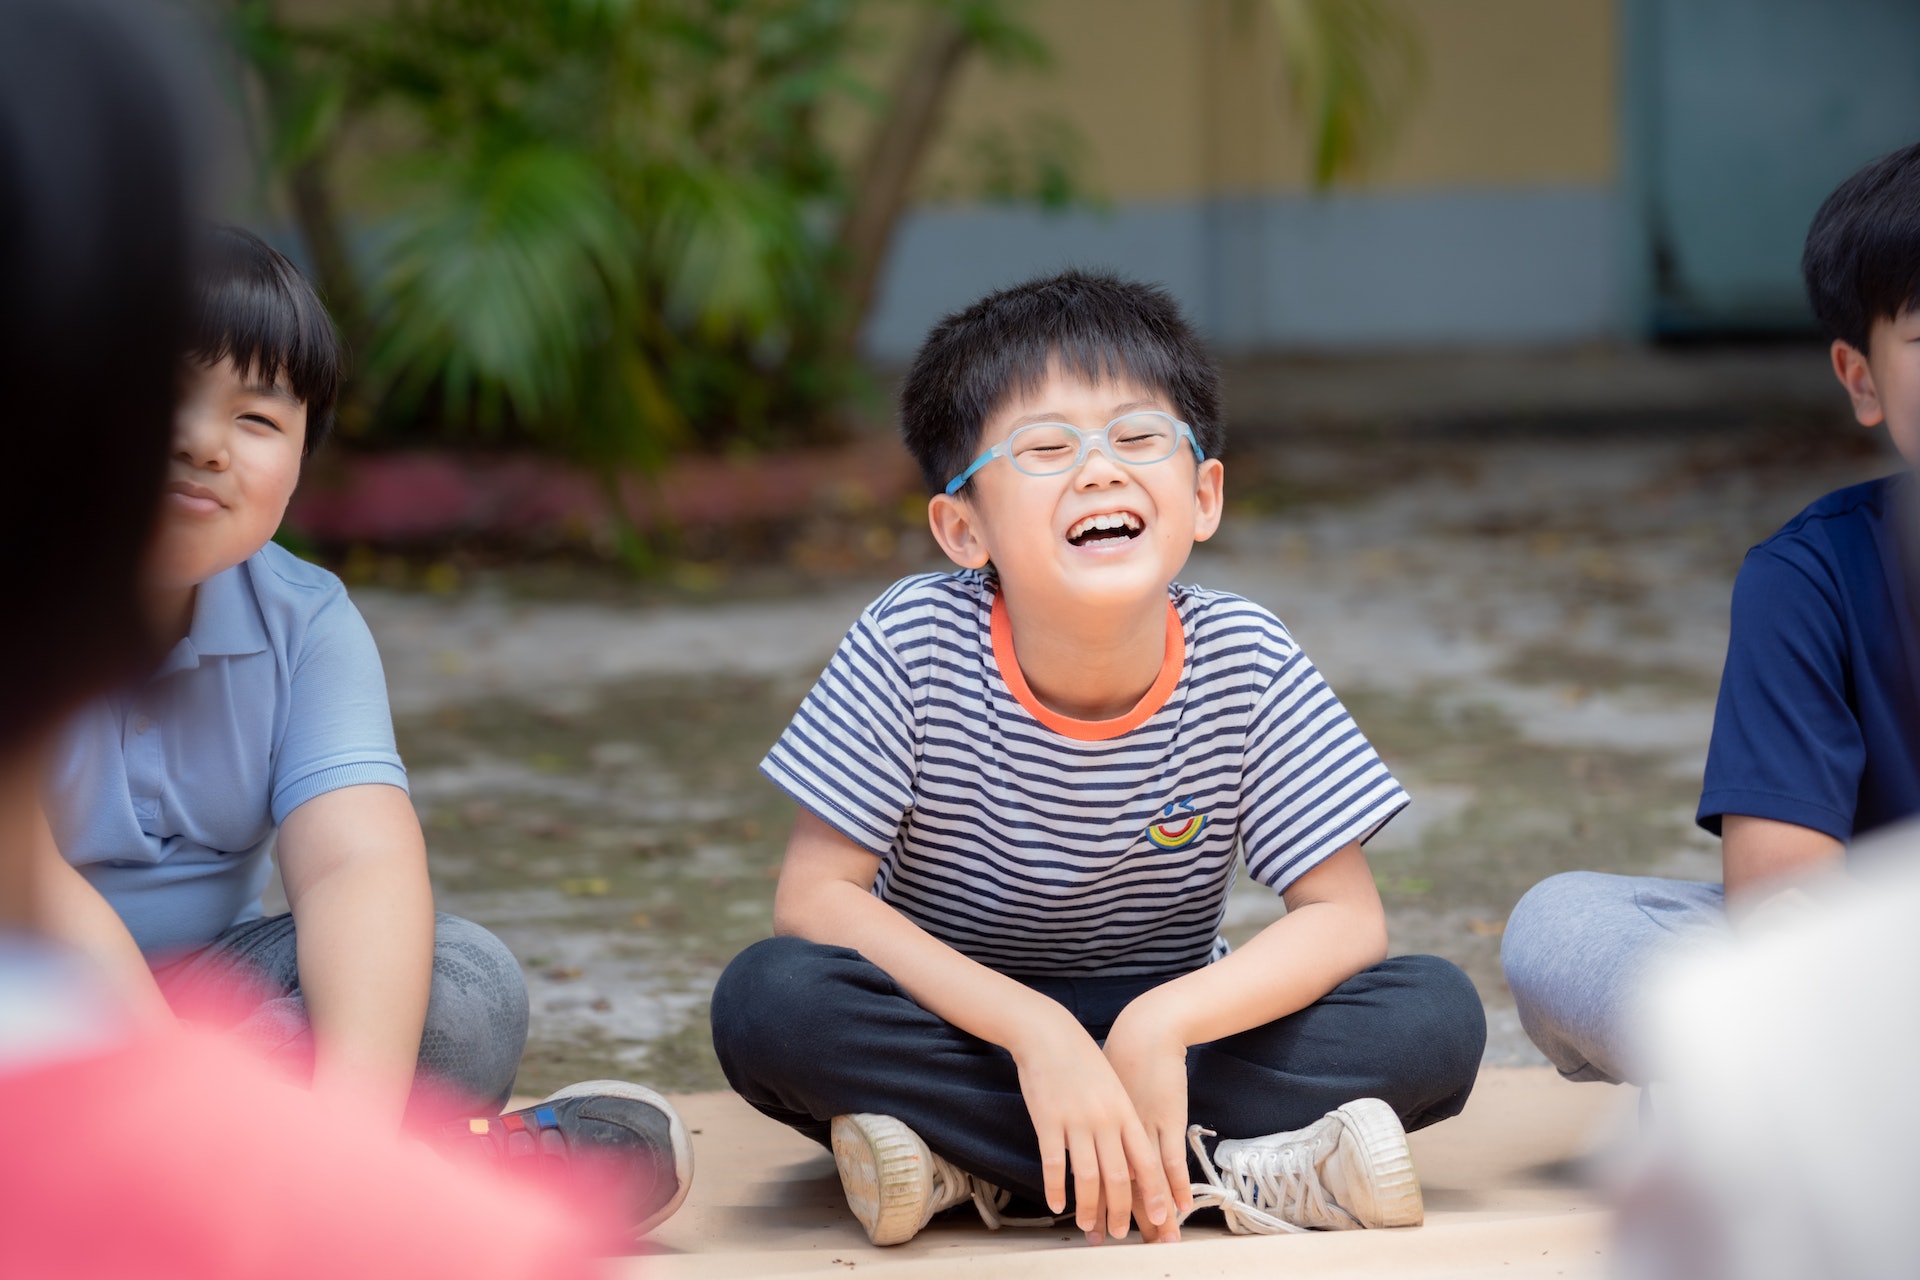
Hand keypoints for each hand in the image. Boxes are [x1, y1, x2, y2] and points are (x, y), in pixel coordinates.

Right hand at [1008, 1002, 1174, 1243]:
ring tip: (1087, 1227)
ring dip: (1088, 1208)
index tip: (1160, 1219)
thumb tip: (1132, 1162)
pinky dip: (1055, 1188)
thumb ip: (1123, 1124)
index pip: (1146, 1162)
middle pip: (1119, 1177)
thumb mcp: (1114, 1090)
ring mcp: (1076, 1120)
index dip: (1155, 1194)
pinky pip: (1053, 1163)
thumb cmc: (1084, 1062)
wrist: (1050, 1034)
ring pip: (1087, 1176)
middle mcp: (1105, 1120)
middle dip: (1121, 1211)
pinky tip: (1056, 1204)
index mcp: (1125, 1113)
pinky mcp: (1048, 1120)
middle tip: (1118, 1234)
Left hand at [1105, 998, 1193, 1241]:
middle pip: (1115, 1183)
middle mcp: (1116, 1131)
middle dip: (1115, 1216)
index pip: (1091, 1174)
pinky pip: (1170, 1161)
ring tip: (1157, 1239)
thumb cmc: (1117, 1058)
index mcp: (1096, 1125)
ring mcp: (1143, 1127)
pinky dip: (1174, 1187)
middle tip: (1113, 1243)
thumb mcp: (1092, 1089)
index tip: (1091, 1229)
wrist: (1144, 1031)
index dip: (1093, 1203)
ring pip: (1144, 1179)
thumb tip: (1075, 1137)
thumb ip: (1086, 1116)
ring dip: (1150, 1212)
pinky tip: (1177, 1209)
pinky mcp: (1167, 1118)